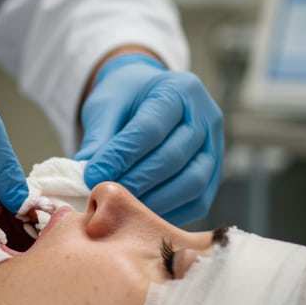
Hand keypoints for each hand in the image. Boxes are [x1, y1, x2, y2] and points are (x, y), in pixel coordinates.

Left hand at [74, 53, 222, 224]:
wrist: (147, 98)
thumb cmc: (126, 100)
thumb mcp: (107, 108)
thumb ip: (99, 140)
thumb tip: (89, 179)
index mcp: (178, 90)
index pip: (151, 128)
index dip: (121, 156)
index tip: (93, 176)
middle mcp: (206, 116)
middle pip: (173, 157)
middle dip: (136, 181)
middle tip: (106, 196)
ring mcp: (216, 147)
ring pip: (192, 182)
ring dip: (154, 201)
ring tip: (121, 207)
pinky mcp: (215, 175)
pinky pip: (197, 202)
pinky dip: (168, 213)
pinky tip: (140, 214)